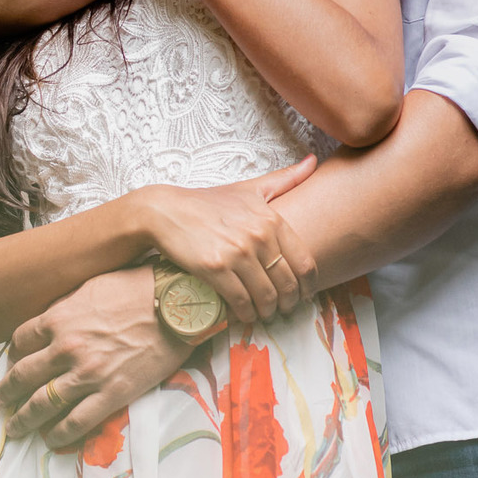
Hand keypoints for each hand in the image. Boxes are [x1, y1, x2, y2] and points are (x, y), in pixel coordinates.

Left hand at [0, 267, 186, 447]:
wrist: (176, 304)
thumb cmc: (137, 287)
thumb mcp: (90, 287)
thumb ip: (66, 307)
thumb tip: (52, 320)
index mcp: (58, 318)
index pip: (20, 341)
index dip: (13, 355)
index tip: (12, 363)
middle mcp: (66, 348)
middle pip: (24, 376)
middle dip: (7, 392)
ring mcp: (88, 374)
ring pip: (43, 404)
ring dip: (24, 419)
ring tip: (15, 428)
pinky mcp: (112, 394)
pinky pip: (76, 422)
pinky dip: (59, 434)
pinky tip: (50, 439)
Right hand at [136, 160, 316, 323]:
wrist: (165, 211)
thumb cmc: (208, 202)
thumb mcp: (249, 188)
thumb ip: (285, 178)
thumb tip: (313, 161)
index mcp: (271, 219)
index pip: (304, 262)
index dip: (308, 286)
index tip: (304, 295)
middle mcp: (258, 236)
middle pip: (287, 283)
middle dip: (289, 303)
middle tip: (284, 309)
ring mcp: (237, 253)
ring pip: (266, 296)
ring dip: (268, 312)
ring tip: (265, 314)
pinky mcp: (215, 269)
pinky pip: (241, 301)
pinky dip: (246, 314)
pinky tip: (244, 315)